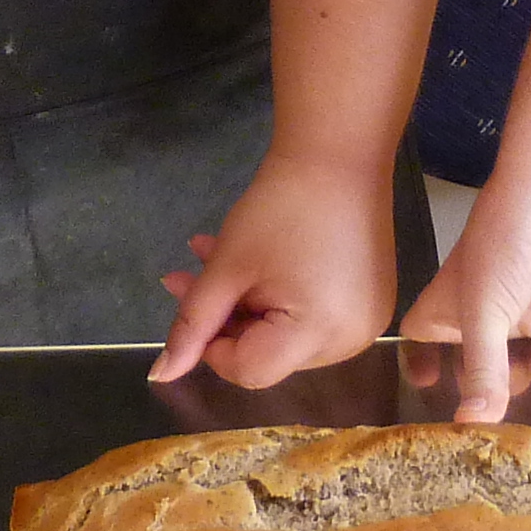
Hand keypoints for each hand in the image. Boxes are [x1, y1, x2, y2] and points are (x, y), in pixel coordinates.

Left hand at [150, 154, 395, 389]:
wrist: (339, 155)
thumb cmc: (279, 208)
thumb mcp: (228, 267)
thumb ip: (193, 324)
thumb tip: (161, 375)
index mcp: (319, 333)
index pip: (250, 370)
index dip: (212, 345)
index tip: (194, 302)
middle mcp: (350, 341)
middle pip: (269, 354)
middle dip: (226, 318)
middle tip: (189, 276)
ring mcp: (365, 323)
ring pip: (286, 335)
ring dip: (246, 304)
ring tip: (211, 257)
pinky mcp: (369, 304)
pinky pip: (313, 317)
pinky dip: (279, 297)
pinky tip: (253, 262)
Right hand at [394, 187, 530, 423]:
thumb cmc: (500, 249)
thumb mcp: (485, 315)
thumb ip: (481, 370)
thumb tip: (474, 424)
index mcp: (443, 313)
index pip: (419, 346)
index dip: (421, 368)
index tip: (430, 392)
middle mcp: (475, 318)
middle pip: (471, 366)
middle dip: (483, 390)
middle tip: (495, 415)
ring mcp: (514, 315)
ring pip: (514, 363)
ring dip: (523, 379)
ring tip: (530, 390)